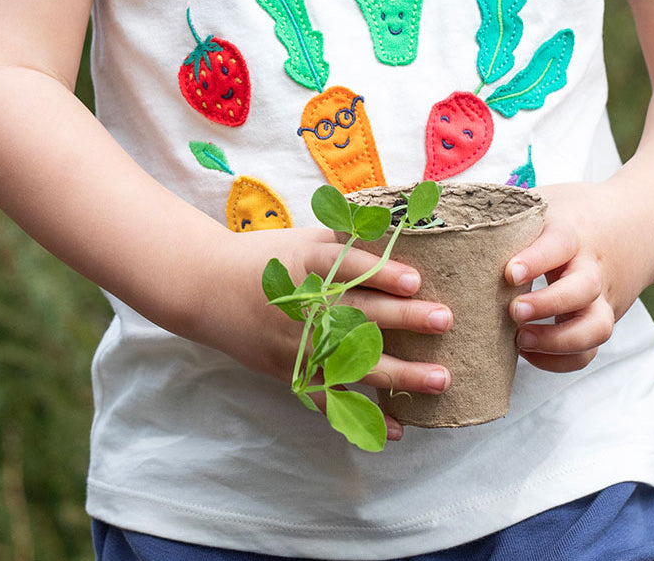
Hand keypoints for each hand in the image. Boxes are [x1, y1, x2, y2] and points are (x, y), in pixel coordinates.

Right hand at [187, 224, 454, 440]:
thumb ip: (347, 239)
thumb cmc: (266, 258)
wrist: (209, 288)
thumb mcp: (304, 238)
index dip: (382, 274)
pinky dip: (365, 413)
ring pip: (355, 362)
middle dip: (405, 319)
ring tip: (440, 378)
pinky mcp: (293, 372)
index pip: (350, 268)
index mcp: (309, 264)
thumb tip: (401, 228)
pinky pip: (332, 397)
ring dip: (400, 373)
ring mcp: (299, 343)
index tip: (415, 281)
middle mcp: (306, 305)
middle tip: (444, 320)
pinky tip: (399, 425)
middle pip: (361, 313)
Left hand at [504, 181, 653, 373]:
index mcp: (573, 231)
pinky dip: (562, 361)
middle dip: (548, 305)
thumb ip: (508, 211)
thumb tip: (441, 208)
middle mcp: (592, 266)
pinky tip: (529, 354)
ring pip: (596, 327)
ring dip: (559, 341)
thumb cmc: (575, 212)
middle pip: (584, 288)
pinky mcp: (604, 317)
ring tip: (520, 341)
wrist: (639, 222)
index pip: (560, 243)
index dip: (536, 260)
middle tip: (512, 311)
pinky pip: (590, 351)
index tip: (508, 272)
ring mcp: (603, 296)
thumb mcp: (546, 201)